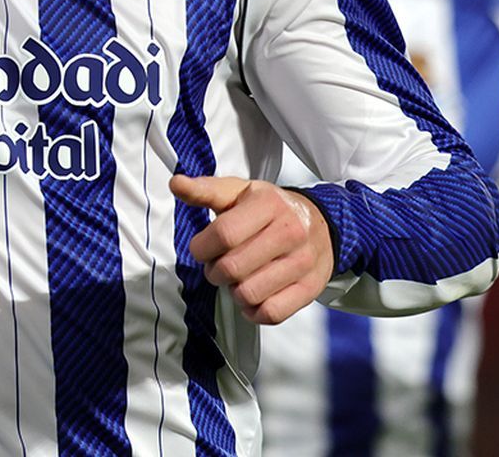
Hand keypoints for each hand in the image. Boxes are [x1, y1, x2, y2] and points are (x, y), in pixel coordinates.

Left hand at [173, 175, 334, 324]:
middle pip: (233, 268)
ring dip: (234, 292)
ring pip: (249, 294)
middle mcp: (290, 231)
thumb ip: (205, 190)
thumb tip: (177, 184)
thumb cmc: (272, 209)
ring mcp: (303, 262)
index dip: (202, 247)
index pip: (224, 234)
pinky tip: (253, 296)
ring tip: (238, 278)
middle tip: (219, 265)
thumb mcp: (239, 191)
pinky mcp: (310, 288)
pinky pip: (271, 313)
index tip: (201, 248)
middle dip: (215, 272)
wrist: (321, 223)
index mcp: (269, 203)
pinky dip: (254, 311)